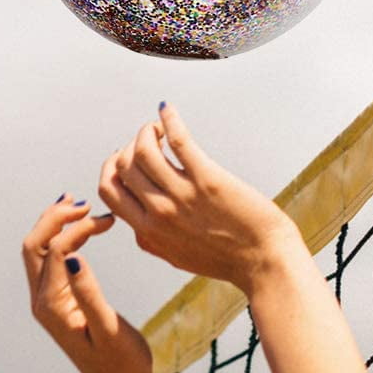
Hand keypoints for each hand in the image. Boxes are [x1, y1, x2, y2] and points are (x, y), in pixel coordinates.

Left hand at [22, 198, 152, 372]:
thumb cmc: (121, 363)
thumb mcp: (109, 329)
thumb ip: (89, 293)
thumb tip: (72, 255)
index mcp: (52, 306)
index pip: (53, 251)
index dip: (75, 229)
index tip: (108, 219)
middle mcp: (42, 301)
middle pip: (33, 246)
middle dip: (55, 219)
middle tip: (86, 204)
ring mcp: (48, 301)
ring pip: (38, 251)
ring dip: (56, 225)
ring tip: (81, 206)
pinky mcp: (59, 301)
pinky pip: (50, 261)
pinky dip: (62, 238)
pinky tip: (80, 229)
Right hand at [98, 104, 301, 295]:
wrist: (263, 261)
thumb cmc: (227, 258)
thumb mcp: (176, 256)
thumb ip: (152, 242)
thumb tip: (138, 228)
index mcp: (148, 231)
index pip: (109, 190)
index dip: (113, 168)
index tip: (124, 158)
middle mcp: (159, 213)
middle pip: (123, 167)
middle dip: (129, 146)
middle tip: (147, 140)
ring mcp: (182, 195)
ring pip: (143, 151)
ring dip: (145, 132)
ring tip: (157, 129)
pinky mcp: (207, 179)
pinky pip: (178, 141)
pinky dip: (168, 120)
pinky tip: (167, 111)